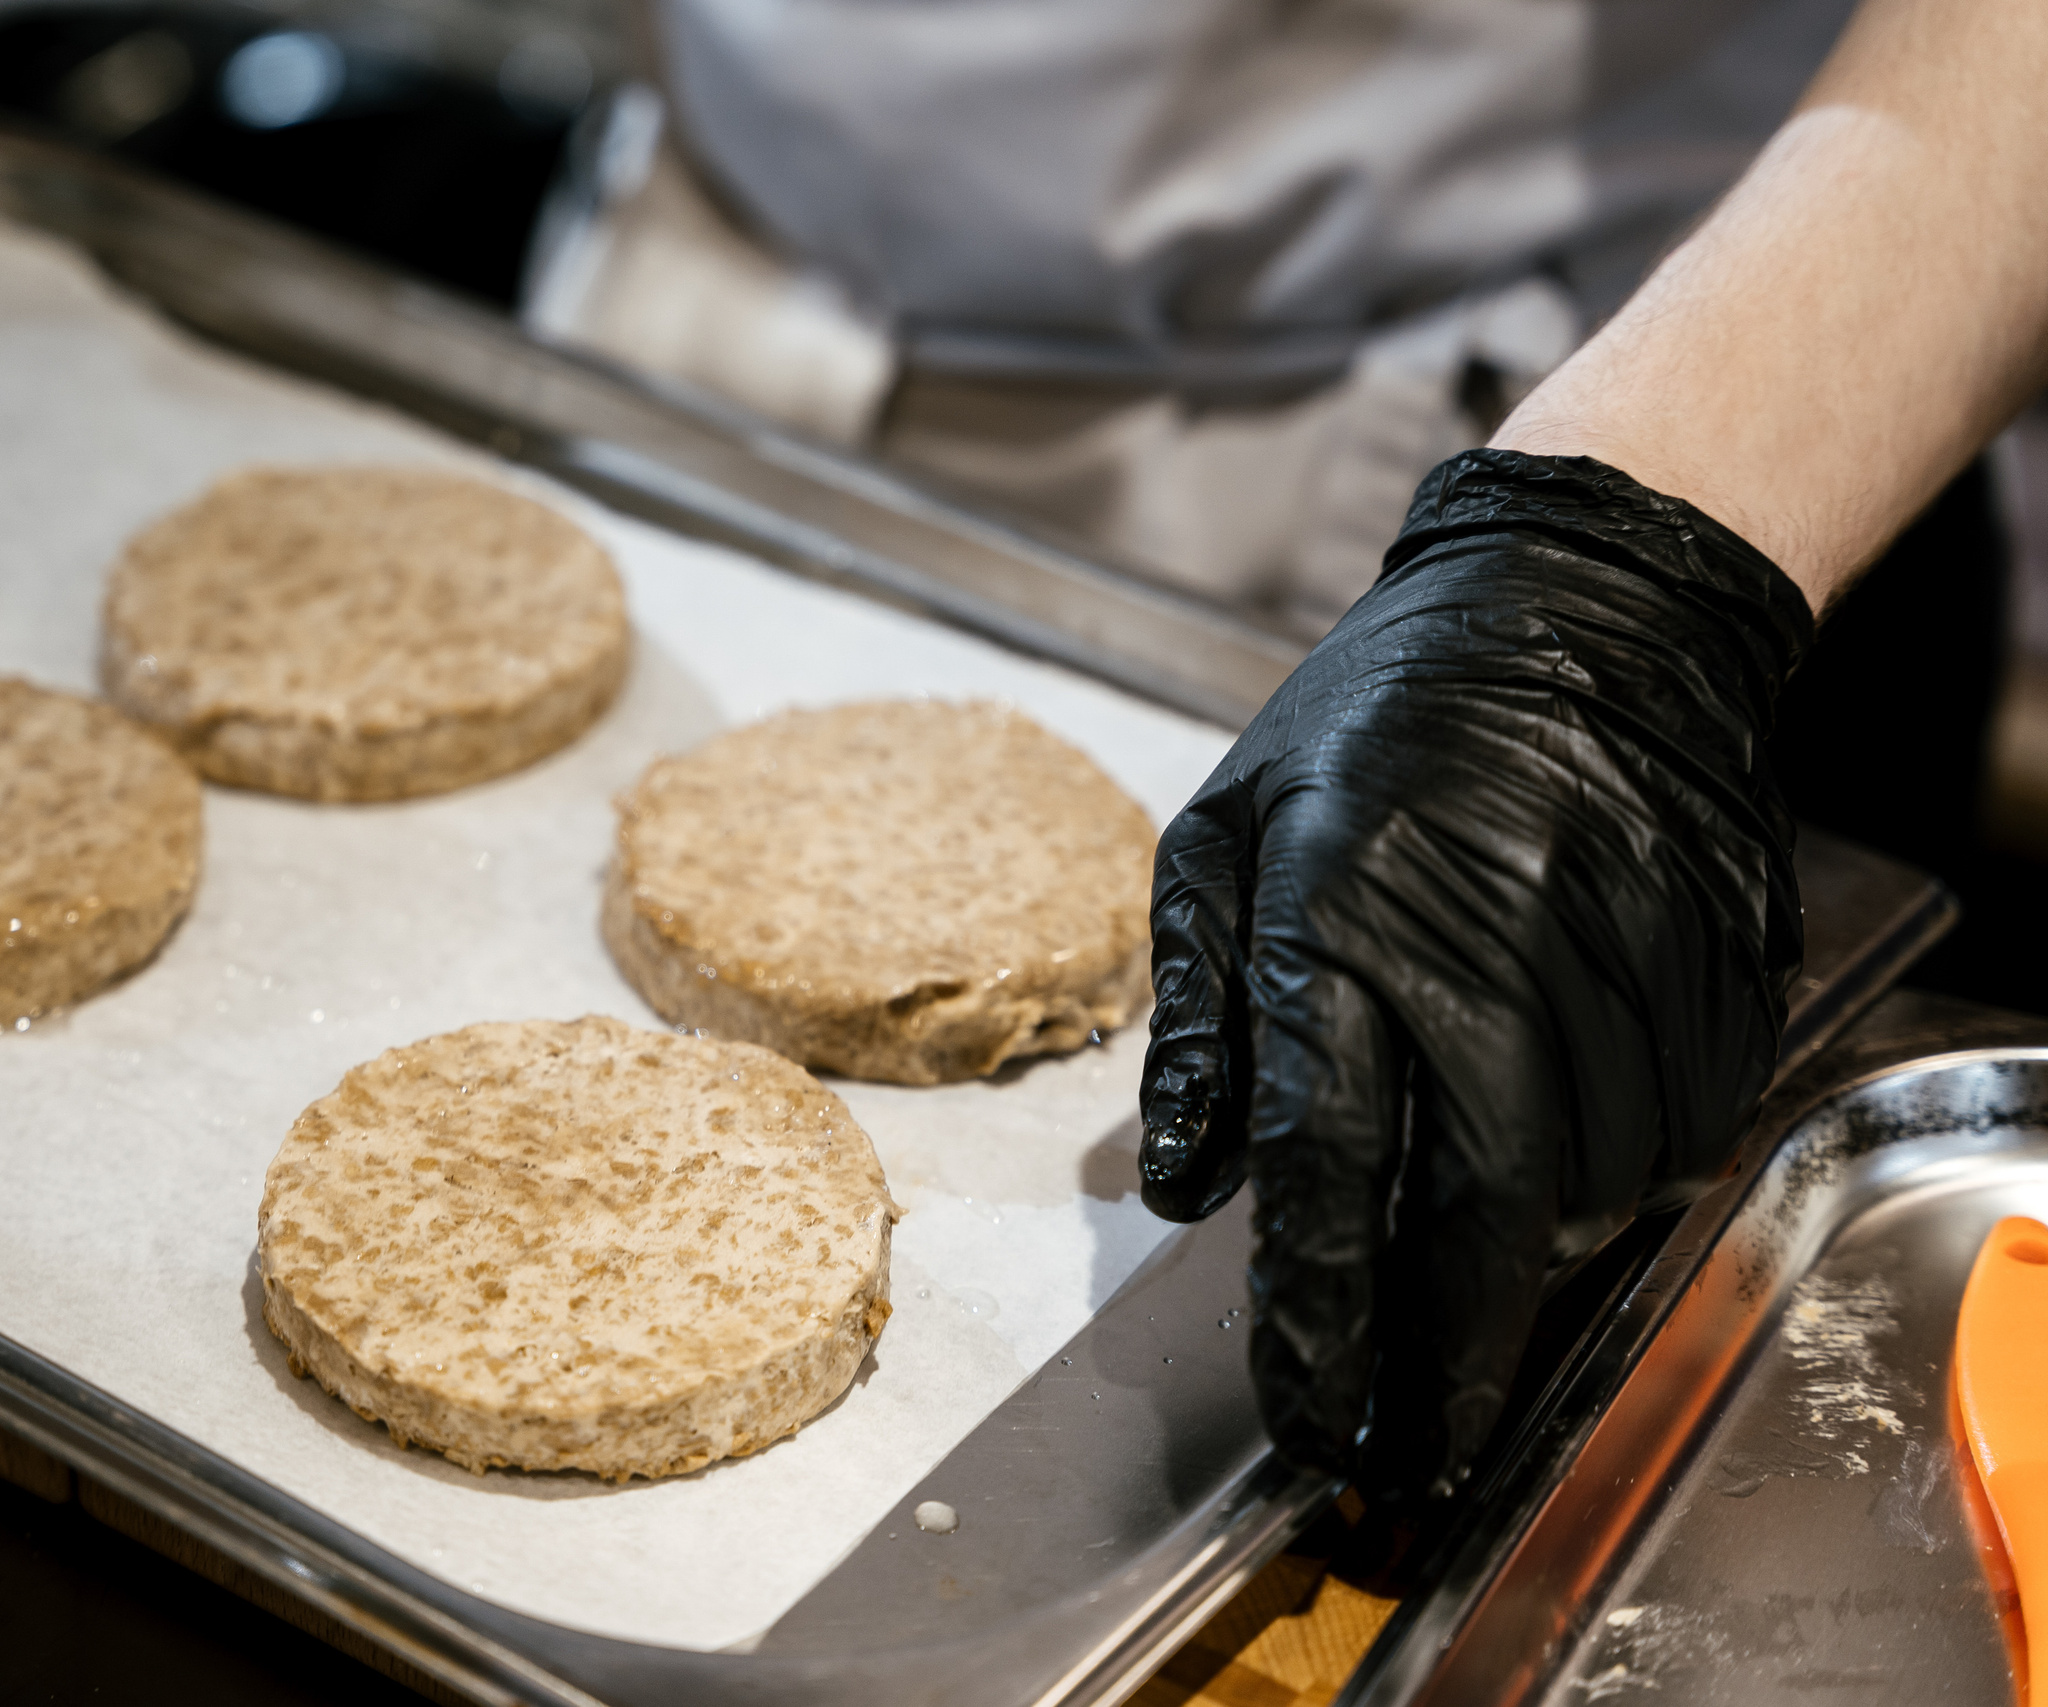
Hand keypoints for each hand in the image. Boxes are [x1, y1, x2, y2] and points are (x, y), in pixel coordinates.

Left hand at [1139, 451, 1811, 1501]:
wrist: (1583, 610)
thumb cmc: (1375, 719)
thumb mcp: (1224, 833)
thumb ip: (1197, 1018)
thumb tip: (1174, 1182)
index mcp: (1339, 920)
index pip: (1324, 1163)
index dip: (1314, 1312)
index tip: (1305, 1413)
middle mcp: (1487, 952)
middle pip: (1477, 1213)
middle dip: (1441, 1356)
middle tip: (1408, 1449)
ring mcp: (1614, 960)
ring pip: (1586, 1189)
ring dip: (1523, 1267)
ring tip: (1467, 1280)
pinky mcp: (1709, 965)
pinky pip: (1676, 1131)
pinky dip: (1616, 1185)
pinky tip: (1559, 1173)